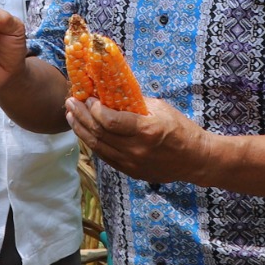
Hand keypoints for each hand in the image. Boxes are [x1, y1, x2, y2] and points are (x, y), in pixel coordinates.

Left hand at [66, 95, 212, 183]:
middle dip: (81, 116)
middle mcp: (136, 150)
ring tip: (70, 116)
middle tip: (70, 102)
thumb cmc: (180, 128)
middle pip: (99, 133)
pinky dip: (92, 143)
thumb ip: (134, 103)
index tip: (87, 98)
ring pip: (97, 146)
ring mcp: (131, 163)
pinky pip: (104, 156)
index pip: (109, 121)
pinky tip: (84, 132)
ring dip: (81, 130)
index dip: (93, 109)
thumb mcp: (160, 108)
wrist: (194, 159)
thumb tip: (111, 92)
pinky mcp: (130, 172)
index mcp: (146, 131)